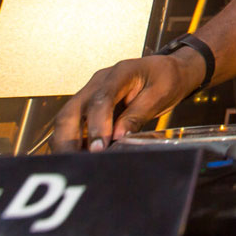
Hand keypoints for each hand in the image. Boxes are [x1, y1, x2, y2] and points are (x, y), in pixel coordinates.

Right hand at [52, 53, 199, 151]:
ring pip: (66, 119)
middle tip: (77, 164)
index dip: (96, 126)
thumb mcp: (160, 94)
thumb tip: (118, 136)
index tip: (98, 148)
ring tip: (75, 165)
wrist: (169, 70)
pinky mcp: (89, 106)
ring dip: (66, 143)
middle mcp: (98, 82)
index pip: (101, 100)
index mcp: (120, 73)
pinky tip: (79, 158)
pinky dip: (72, 142)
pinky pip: (73, 125)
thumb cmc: (167, 79)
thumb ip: (137, 114)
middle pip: (71, 111)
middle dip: (68, 140)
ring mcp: (90, 93)